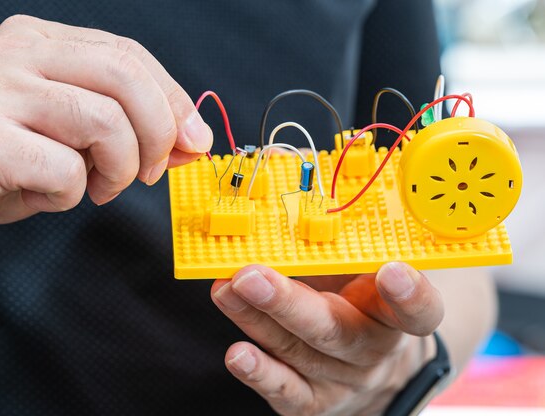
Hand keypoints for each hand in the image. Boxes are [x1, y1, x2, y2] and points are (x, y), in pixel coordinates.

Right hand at [0, 15, 211, 253]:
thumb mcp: (68, 131)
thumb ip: (124, 124)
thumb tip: (191, 139)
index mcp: (38, 41)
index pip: (130, 55)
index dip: (173, 100)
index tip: (193, 141)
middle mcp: (15, 54)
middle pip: (126, 78)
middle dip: (158, 133)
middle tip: (148, 172)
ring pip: (106, 122)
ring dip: (117, 170)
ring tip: (96, 188)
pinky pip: (67, 170)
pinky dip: (72, 195)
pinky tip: (45, 194)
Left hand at [211, 262, 443, 415]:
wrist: (371, 368)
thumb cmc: (359, 302)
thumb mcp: (360, 269)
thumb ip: (335, 240)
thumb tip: (280, 188)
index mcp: (395, 314)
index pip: (418, 310)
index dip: (409, 295)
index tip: (392, 270)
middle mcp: (372, 350)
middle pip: (335, 331)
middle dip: (288, 303)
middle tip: (251, 276)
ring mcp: (342, 380)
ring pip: (297, 352)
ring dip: (256, 322)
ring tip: (226, 291)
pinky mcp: (314, 402)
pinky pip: (287, 391)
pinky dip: (260, 373)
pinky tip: (237, 355)